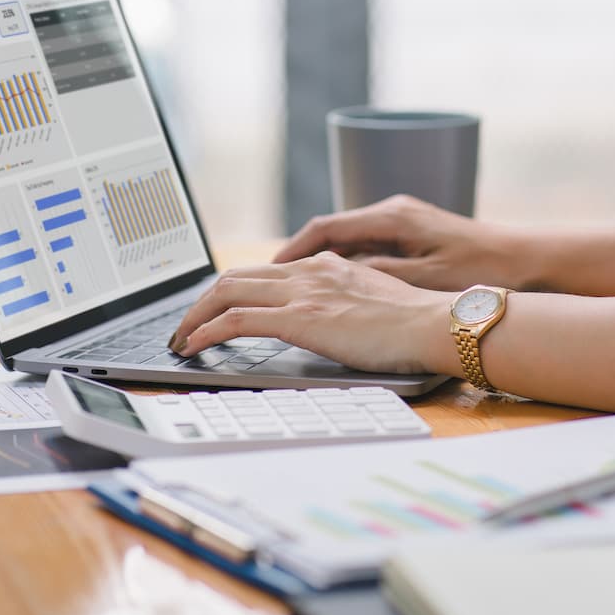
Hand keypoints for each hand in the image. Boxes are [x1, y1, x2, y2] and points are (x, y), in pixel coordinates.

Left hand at [170, 251, 454, 374]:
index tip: (217, 309)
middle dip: (202, 300)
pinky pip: (235, 320)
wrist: (434, 324)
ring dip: (194, 315)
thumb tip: (335, 324)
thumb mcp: (375, 305)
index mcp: (328, 266)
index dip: (233, 288)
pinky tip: (193, 347)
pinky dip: (206, 331)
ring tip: (180, 338)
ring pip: (227, 291)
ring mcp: (303, 292)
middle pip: (237, 275)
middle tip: (186, 326)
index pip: (265, 270)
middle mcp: (310, 271)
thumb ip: (348, 305)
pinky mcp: (300, 318)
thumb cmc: (418, 324)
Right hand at [274, 194, 529, 290]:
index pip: (324, 228)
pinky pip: (367, 247)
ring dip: (321, 262)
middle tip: (270, 285)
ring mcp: (404, 222)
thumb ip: (377, 276)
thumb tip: (333, 277)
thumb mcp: (424, 279)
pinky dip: (346, 265)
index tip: (267, 273)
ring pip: (348, 241)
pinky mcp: (415, 236)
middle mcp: (393, 212)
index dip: (291, 251)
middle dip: (297, 258)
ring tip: (294, 291)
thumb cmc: (482, 270)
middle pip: (331, 232)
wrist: (529, 261)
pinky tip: (338, 289)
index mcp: (392, 217)